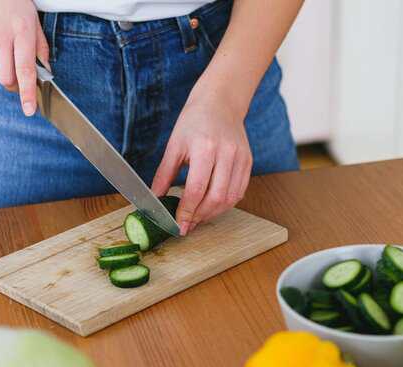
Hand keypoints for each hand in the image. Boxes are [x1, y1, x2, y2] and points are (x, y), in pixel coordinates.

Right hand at [0, 0, 48, 115]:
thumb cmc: (12, 0)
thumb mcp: (33, 18)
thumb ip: (40, 46)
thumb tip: (45, 69)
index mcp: (21, 31)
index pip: (25, 70)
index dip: (27, 93)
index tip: (29, 109)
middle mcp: (1, 35)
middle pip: (7, 78)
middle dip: (13, 83)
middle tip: (16, 75)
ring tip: (1, 50)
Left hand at [151, 90, 251, 235]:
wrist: (219, 103)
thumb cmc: (194, 122)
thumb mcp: (174, 146)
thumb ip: (164, 175)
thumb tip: (154, 200)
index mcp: (205, 148)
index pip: (196, 190)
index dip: (187, 212)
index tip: (179, 226)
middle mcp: (226, 154)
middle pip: (216, 198)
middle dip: (200, 216)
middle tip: (187, 225)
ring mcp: (241, 158)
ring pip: (230, 199)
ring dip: (213, 213)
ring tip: (198, 217)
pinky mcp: (248, 162)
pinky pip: (239, 192)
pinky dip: (225, 204)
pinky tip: (212, 206)